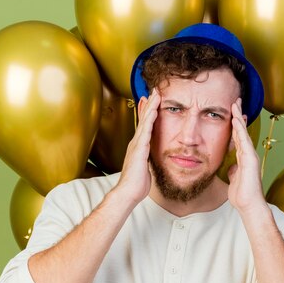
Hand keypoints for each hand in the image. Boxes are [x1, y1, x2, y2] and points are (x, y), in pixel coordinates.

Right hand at [116, 88, 160, 204]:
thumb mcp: (144, 169)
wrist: (128, 192)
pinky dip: (149, 119)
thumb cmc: (136, 184)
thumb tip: (148, 160)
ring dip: (150, 106)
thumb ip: (146, 161)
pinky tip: (154, 110)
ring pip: (145, 121)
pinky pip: (146, 130)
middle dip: (148, 104)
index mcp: (138, 147)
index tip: (151, 101)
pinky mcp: (139, 149)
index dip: (147, 113)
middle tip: (153, 90)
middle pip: (144, 119)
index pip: (144, 126)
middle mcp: (136, 143)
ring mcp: (137, 145)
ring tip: (155, 94)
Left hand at [227, 99, 265, 212]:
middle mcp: (248, 154)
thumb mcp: (234, 179)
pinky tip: (236, 120)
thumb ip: (233, 170)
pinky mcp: (250, 159)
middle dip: (238, 115)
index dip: (235, 124)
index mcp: (243, 158)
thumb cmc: (242, 194)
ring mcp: (250, 156)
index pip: (238, 137)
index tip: (233, 112)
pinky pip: (244, 141)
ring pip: (243, 133)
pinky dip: (240, 130)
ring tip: (235, 104)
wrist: (249, 205)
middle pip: (242, 131)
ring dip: (239, 118)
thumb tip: (231, 167)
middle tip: (235, 101)